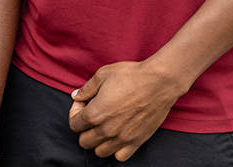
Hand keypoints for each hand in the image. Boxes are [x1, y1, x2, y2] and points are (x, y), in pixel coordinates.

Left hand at [68, 60, 186, 160]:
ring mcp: (123, 138)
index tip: (83, 103)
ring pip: (100, 152)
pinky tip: (117, 136)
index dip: (75, 112)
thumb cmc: (130, 76)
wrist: (158, 82)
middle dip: (84, 128)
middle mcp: (107, 130)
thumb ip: (86, 89)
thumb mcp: (102, 75)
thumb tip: (76, 96)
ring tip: (103, 126)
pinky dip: (115, 150)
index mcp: (95, 113)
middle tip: (92, 115)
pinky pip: (120, 157)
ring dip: (98, 141)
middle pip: (84, 141)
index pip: (74, 124)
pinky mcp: (137, 142)